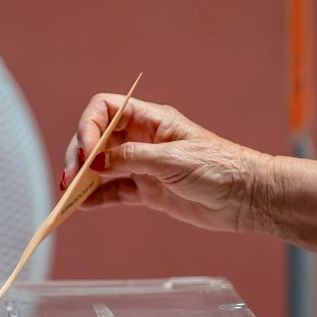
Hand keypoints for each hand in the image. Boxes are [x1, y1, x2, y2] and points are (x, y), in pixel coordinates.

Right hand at [61, 94, 270, 231]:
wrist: (248, 198)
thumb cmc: (221, 168)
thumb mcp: (172, 160)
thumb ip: (130, 159)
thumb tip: (94, 163)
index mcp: (151, 120)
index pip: (106, 109)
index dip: (89, 126)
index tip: (87, 150)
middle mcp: (143, 139)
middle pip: (97, 139)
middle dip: (80, 155)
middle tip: (72, 177)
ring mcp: (143, 165)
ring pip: (102, 167)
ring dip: (83, 178)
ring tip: (69, 194)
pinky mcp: (148, 190)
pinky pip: (114, 191)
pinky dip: (97, 198)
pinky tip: (83, 206)